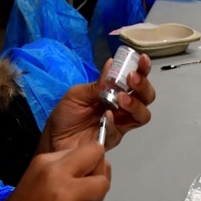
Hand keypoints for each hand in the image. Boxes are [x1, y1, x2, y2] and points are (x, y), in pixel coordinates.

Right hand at [0, 142, 109, 200]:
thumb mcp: (34, 184)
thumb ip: (62, 172)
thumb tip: (91, 168)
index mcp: (43, 162)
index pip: (83, 149)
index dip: (87, 165)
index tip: (82, 177)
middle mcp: (54, 173)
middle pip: (96, 154)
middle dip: (98, 172)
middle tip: (88, 191)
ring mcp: (65, 193)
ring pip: (102, 184)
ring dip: (95, 200)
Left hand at [38, 53, 154, 152]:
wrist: (54, 140)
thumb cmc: (64, 117)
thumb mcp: (76, 94)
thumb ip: (96, 84)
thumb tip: (111, 64)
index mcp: (114, 92)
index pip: (134, 79)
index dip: (142, 69)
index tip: (142, 59)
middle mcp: (121, 106)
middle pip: (146, 96)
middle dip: (143, 85)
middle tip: (132, 79)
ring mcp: (120, 123)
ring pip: (142, 114)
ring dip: (135, 104)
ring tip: (121, 98)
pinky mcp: (114, 137)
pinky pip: (122, 129)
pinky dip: (115, 121)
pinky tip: (106, 116)